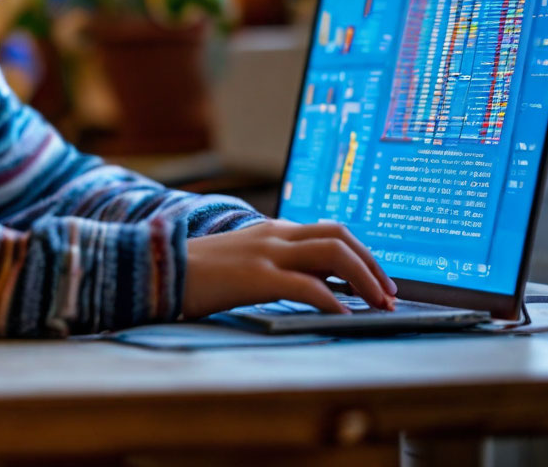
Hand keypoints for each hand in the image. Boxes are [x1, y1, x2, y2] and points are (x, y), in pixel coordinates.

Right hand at [182, 219, 397, 318]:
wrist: (158, 269)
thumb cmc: (198, 273)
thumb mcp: (243, 260)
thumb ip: (277, 265)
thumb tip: (318, 285)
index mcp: (273, 230)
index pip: (331, 231)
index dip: (362, 254)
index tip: (379, 281)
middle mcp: (275, 235)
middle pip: (341, 237)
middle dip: (373, 264)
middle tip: (389, 295)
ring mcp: (266, 253)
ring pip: (333, 254)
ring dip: (364, 279)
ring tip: (379, 304)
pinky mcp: (256, 277)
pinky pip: (307, 286)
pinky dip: (333, 301)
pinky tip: (345, 316)